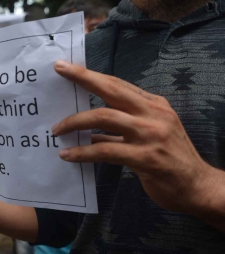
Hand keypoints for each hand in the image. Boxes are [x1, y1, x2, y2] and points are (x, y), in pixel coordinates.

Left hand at [52, 60, 217, 216]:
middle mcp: (153, 114)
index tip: (68, 67)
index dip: (92, 74)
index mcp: (154, 105)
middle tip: (60, 71)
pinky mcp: (145, 157)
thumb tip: (89, 130)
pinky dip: (83, 152)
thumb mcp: (149, 135)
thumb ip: (121, 129)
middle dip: (83, 78)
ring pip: (104, 117)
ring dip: (75, 122)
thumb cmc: (170, 160)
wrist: (197, 186)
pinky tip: (68, 155)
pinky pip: (105, 150)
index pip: (118, 84)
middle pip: (111, 90)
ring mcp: (150, 134)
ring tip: (57, 130)